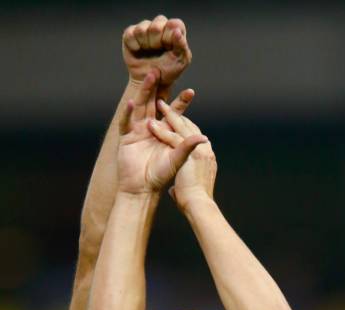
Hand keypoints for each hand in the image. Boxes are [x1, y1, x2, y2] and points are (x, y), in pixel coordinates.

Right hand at [118, 71, 206, 194]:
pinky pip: (126, 122)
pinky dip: (128, 113)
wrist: (142, 189)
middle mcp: (152, 128)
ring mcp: (138, 131)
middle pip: (154, 104)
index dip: (181, 103)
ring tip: (150, 77)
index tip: (191, 92)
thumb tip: (204, 138)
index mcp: (165, 132)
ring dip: (145, 92)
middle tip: (162, 71)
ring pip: (141, 107)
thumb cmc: (160, 176)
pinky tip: (131, 103)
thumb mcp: (176, 160)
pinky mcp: (126, 137)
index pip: (174, 114)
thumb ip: (187, 147)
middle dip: (158, 89)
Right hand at [122, 16, 191, 96]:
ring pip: (143, 28)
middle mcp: (160, 26)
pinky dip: (134, 45)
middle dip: (158, 39)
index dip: (171, 35)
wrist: (150, 83)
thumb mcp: (180, 61)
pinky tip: (138, 51)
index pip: (175, 24)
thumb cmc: (168, 72)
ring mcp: (144, 29)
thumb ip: (182, 45)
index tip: (169, 47)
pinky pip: (130, 34)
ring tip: (148, 52)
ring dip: (145, 43)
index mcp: (174, 31)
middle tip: (157, 50)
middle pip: (159, 21)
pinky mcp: (130, 34)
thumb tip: (177, 31)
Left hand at [149, 99, 216, 210]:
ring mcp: (199, 151)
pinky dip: (163, 131)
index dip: (182, 125)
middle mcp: (203, 151)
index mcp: (203, 156)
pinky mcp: (190, 155)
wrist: (198, 205)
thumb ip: (179, 187)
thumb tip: (173, 191)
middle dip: (175, 113)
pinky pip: (174, 138)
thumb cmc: (192, 201)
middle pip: (187, 125)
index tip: (171, 118)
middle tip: (163, 103)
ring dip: (169, 115)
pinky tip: (151, 124)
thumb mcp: (185, 190)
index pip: (192, 135)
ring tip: (158, 104)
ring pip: (181, 127)